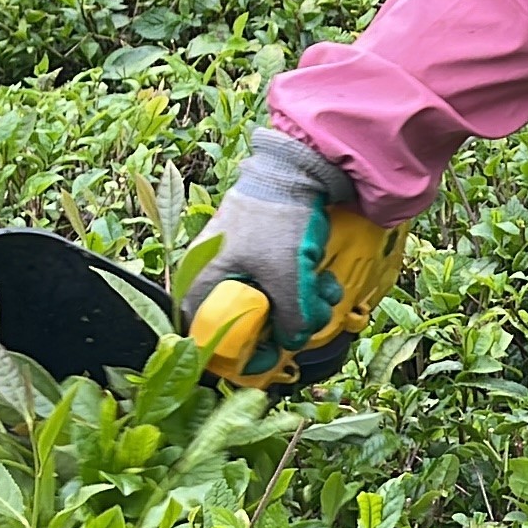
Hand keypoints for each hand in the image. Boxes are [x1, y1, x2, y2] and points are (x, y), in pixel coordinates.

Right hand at [180, 126, 404, 384]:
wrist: (297, 168)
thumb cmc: (278, 221)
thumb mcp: (286, 277)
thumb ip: (291, 318)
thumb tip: (295, 340)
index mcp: (202, 282)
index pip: (206, 336)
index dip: (239, 354)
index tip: (272, 359)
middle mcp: (215, 275)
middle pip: (245, 323)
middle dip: (285, 324)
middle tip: (311, 320)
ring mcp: (241, 263)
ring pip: (270, 304)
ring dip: (303, 306)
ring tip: (325, 294)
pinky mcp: (265, 254)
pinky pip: (281, 283)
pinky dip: (305, 287)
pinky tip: (326, 282)